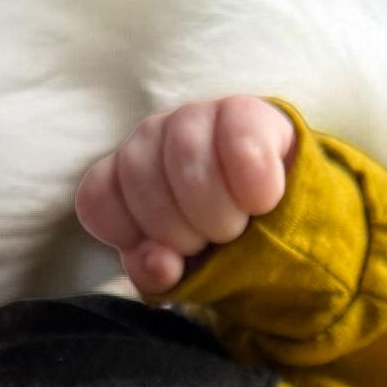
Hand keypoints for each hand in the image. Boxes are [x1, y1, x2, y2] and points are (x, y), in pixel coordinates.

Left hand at [76, 95, 295, 292]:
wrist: (289, 215)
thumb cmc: (223, 245)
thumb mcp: (182, 270)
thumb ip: (157, 274)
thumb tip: (161, 263)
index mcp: (125, 176)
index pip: (97, 200)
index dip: (130, 236)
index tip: (168, 254)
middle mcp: (151, 138)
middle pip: (139, 177)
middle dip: (179, 228)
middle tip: (212, 242)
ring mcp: (196, 118)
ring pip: (184, 155)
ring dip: (215, 209)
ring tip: (238, 226)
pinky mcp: (246, 112)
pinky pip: (240, 138)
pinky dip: (253, 181)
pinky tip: (263, 201)